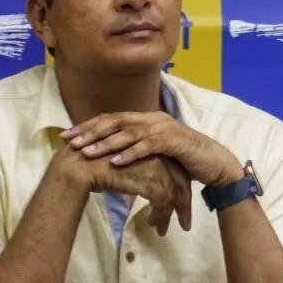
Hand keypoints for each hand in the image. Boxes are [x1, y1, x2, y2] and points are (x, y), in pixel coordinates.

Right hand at [52, 146, 191, 234]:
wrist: (79, 166)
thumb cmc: (96, 166)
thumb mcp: (126, 168)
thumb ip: (141, 175)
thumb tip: (149, 191)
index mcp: (155, 151)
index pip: (177, 173)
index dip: (180, 193)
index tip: (182, 209)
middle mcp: (159, 157)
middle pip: (180, 184)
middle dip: (183, 206)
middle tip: (185, 224)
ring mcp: (155, 167)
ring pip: (172, 195)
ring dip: (168, 216)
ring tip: (162, 231)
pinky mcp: (147, 180)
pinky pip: (162, 202)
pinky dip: (159, 216)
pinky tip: (152, 226)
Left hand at [61, 112, 242, 186]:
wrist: (215, 164)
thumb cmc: (184, 160)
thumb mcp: (155, 151)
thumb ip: (135, 146)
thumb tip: (108, 155)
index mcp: (147, 119)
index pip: (112, 118)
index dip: (88, 126)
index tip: (67, 136)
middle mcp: (154, 119)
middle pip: (116, 121)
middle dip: (91, 132)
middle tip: (71, 142)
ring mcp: (165, 128)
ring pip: (129, 133)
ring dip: (106, 143)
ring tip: (87, 153)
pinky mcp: (175, 141)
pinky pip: (148, 146)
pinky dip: (131, 153)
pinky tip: (116, 161)